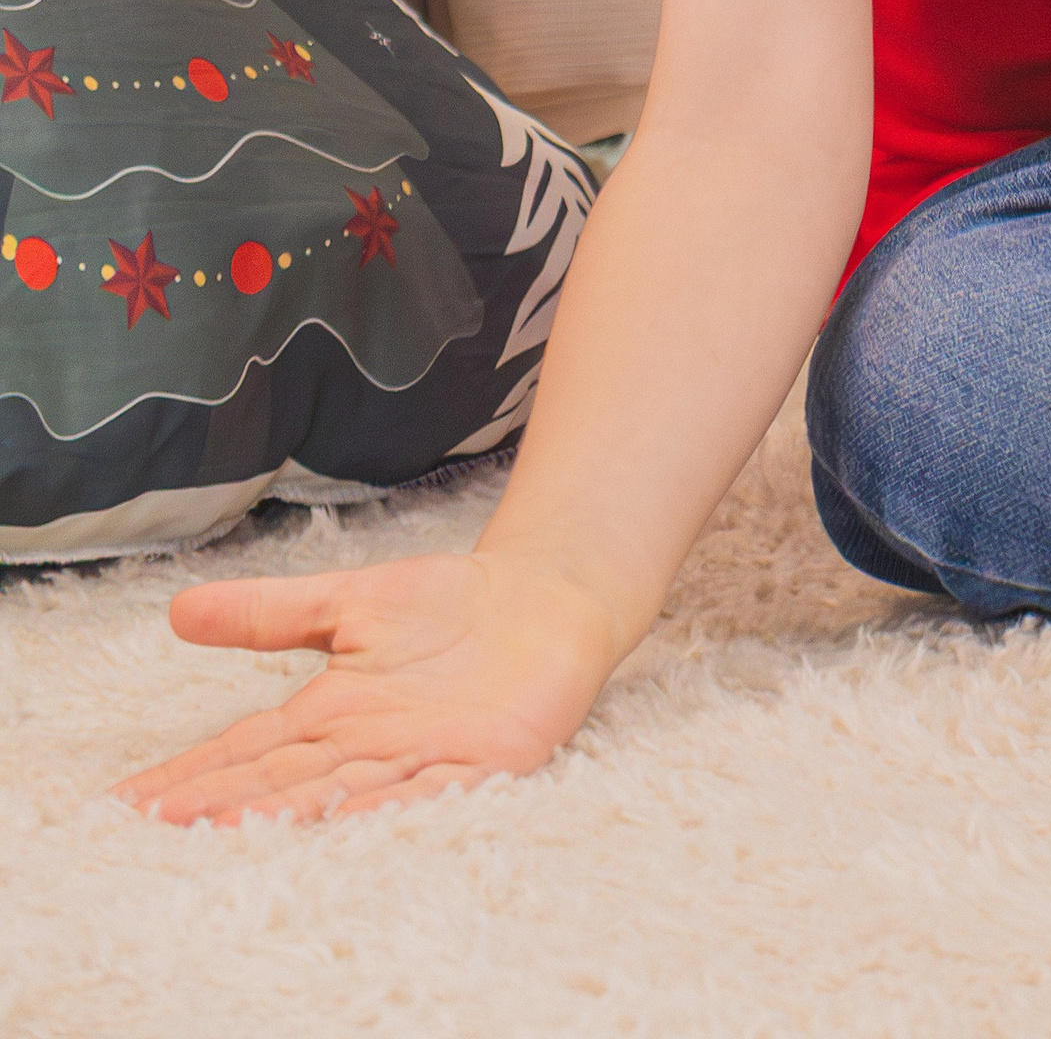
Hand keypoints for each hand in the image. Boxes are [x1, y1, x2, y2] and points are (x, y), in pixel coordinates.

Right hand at [116, 547, 623, 825]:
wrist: (545, 597)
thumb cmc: (449, 605)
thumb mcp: (348, 600)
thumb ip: (271, 613)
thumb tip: (180, 609)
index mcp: (332, 712)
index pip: (249, 749)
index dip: (194, 773)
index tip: (132, 802)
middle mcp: (369, 744)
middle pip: (284, 777)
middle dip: (222, 802)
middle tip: (159, 826)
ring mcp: (424, 755)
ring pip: (346, 788)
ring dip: (292, 809)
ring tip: (231, 824)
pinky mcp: (485, 758)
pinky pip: (436, 785)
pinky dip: (395, 800)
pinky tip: (353, 812)